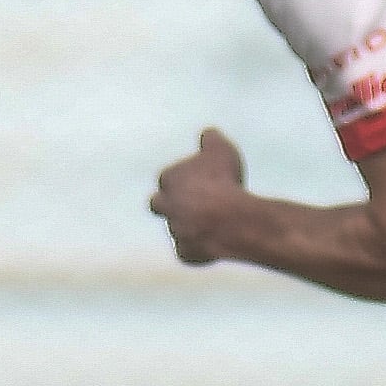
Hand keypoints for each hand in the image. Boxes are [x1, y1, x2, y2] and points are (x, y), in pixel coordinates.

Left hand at [150, 128, 254, 265]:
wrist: (228, 219)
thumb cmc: (223, 181)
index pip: (168, 177)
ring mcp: (174, 230)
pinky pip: (189, 252)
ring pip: (175, 229)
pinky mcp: (185, 253)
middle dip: (170, 203)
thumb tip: (208, 133)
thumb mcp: (221, 149)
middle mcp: (166, 205)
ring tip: (211, 224)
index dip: (183, 178)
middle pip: (158, 204)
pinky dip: (198, 249)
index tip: (198, 179)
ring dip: (187, 226)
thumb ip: (211, 139)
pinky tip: (213, 245)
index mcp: (169, 179)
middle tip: (189, 203)